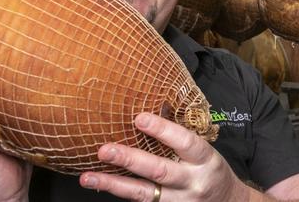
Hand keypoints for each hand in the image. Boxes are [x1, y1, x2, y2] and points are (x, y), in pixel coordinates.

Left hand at [79, 112, 255, 201]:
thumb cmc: (210, 169)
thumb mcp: (205, 151)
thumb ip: (181, 135)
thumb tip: (156, 105)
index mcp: (205, 160)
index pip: (185, 142)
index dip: (163, 130)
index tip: (139, 117)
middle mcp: (192, 182)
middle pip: (159, 170)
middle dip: (129, 159)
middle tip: (104, 150)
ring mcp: (180, 201)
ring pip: (143, 193)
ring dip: (113, 184)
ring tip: (88, 177)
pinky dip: (120, 193)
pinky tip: (102, 185)